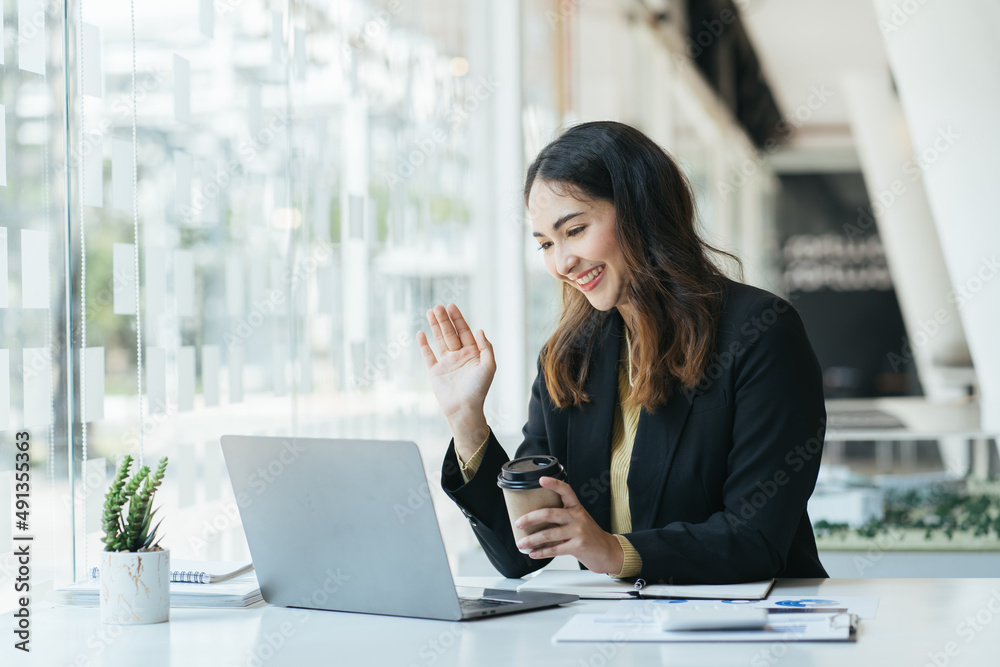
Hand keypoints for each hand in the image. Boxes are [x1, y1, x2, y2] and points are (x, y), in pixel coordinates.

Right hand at [416, 304, 495, 419]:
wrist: (463, 409)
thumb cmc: (478, 390)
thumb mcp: (489, 367)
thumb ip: (486, 348)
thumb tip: (480, 330)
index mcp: (472, 353)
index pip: (464, 332)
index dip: (458, 319)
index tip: (451, 306)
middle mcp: (459, 356)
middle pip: (450, 333)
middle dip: (444, 319)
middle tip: (438, 307)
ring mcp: (447, 363)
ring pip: (440, 340)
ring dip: (435, 327)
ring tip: (430, 312)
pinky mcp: (435, 371)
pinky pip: (428, 355)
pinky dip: (424, 345)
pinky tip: (421, 333)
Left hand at [513, 477, 624, 575]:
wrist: (608, 552)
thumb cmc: (589, 536)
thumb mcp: (579, 520)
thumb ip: (562, 518)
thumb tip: (534, 522)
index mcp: (576, 507)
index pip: (565, 490)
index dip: (553, 484)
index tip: (540, 479)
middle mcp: (578, 517)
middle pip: (549, 513)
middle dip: (530, 518)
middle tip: (518, 523)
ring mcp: (579, 531)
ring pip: (549, 534)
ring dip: (532, 540)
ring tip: (521, 544)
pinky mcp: (578, 546)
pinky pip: (555, 549)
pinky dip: (541, 552)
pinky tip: (533, 553)